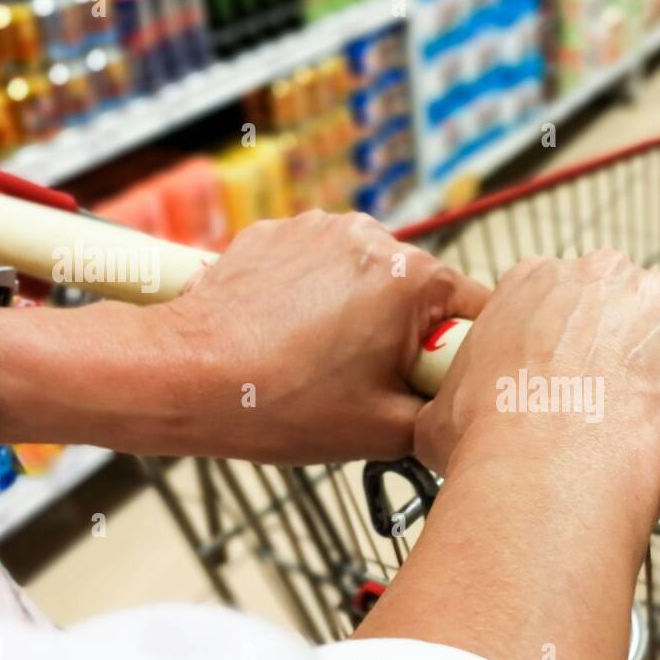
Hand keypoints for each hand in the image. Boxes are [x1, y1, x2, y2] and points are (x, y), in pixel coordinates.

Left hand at [159, 211, 490, 463]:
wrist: (182, 376)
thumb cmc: (279, 403)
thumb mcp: (383, 431)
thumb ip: (440, 414)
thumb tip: (456, 409)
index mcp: (410, 278)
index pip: (477, 310)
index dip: (462, 354)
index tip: (431, 384)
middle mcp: (371, 236)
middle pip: (421, 293)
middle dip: (406, 335)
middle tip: (369, 383)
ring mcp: (320, 228)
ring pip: (369, 280)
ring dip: (361, 316)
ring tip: (320, 363)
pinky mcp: (279, 232)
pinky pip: (322, 267)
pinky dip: (317, 299)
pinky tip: (289, 338)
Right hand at [364, 250, 659, 659]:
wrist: (554, 469)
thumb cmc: (495, 442)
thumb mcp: (442, 412)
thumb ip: (450, 398)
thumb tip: (442, 423)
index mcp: (533, 281)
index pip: (559, 296)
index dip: (566, 342)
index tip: (569, 378)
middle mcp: (598, 273)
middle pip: (620, 302)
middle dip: (618, 348)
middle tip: (608, 404)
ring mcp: (659, 297)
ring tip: (646, 422)